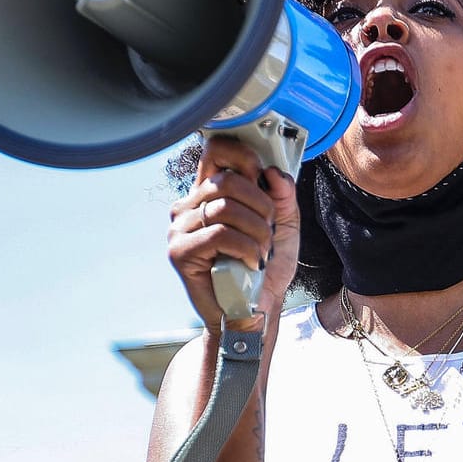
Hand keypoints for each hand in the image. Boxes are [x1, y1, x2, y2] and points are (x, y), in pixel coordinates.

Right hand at [167, 136, 301, 330]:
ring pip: (225, 207)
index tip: (263, 179)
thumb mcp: (283, 225)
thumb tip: (274, 172)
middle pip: (227, 180)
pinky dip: (246, 248)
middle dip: (262, 206)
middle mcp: (190, 205)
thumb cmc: (263, 268)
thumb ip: (283, 196)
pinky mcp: (179, 251)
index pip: (216, 150)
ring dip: (257, 231)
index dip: (244, 156)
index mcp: (211, 192)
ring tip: (262, 251)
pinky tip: (252, 263)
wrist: (254, 311)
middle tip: (269, 230)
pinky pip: (219, 234)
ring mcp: (180, 228)